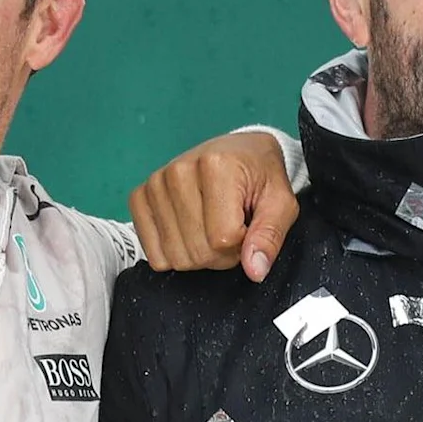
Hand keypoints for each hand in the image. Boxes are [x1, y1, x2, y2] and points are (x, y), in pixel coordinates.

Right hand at [131, 130, 298, 278]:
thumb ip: (270, 236)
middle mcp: (179, 171)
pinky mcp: (140, 197)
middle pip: (197, 251)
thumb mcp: (281, 203)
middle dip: (221, 253)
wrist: (241, 152)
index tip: (247, 227)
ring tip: (212, 226)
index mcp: (216, 166)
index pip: (223, 240)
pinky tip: (189, 230)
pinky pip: (152, 253)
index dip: (241, 247)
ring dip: (199, 253)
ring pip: (175, 256)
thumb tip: (255, 270)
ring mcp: (155, 184)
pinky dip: (174, 252)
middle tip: (232, 228)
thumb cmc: (261, 176)